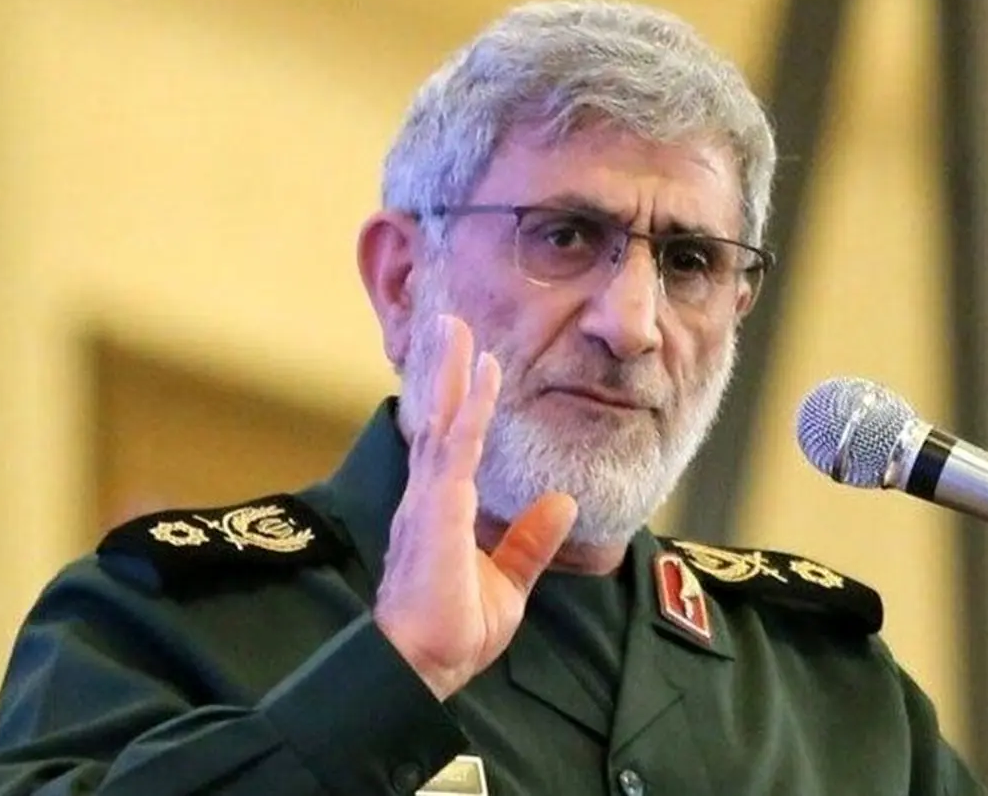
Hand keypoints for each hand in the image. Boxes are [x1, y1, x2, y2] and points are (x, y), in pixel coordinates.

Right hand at [373, 315, 577, 700]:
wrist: (425, 664)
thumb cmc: (453, 630)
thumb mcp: (508, 581)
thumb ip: (531, 540)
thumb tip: (562, 504)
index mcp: (441, 509)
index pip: (449, 442)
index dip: (458, 400)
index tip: (470, 362)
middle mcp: (429, 494)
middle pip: (435, 418)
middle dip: (444, 369)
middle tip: (449, 323)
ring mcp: (429, 497)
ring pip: (441, 419)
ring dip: (451, 371)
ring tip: (456, 327)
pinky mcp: (438, 506)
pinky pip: (458, 446)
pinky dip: (471, 407)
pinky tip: (484, 375)